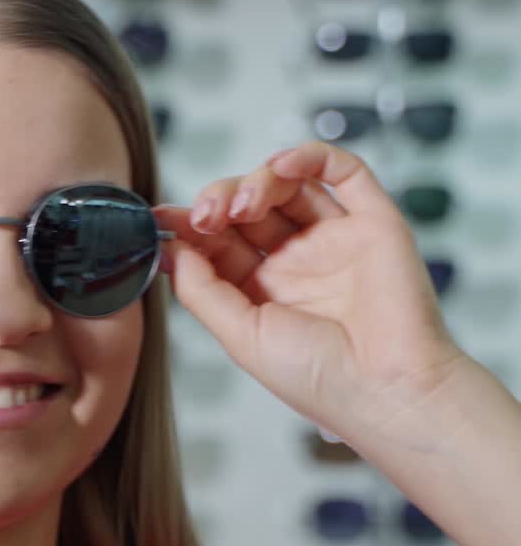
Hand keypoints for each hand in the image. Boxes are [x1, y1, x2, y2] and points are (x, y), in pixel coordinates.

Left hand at [152, 140, 469, 446]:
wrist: (385, 389)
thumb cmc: (317, 378)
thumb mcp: (240, 336)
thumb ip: (201, 291)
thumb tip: (170, 250)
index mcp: (260, 292)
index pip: (217, 243)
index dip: (189, 226)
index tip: (161, 219)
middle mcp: (295, 263)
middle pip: (247, 209)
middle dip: (218, 201)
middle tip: (205, 216)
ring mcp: (333, 240)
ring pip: (288, 186)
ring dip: (256, 181)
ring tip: (243, 205)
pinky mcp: (373, 223)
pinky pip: (344, 173)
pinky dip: (311, 157)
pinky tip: (282, 164)